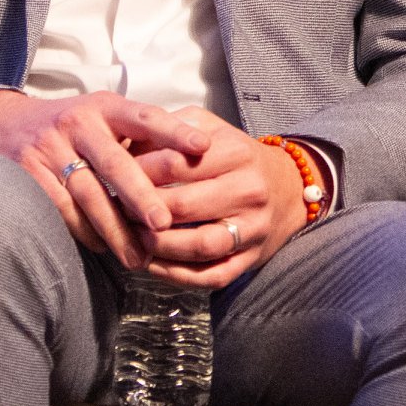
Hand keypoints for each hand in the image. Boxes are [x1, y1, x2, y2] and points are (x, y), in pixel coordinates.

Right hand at [0, 89, 209, 268]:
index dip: (175, 131)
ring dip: (114, 229)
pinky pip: (60, 210)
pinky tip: (103, 248)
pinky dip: (84, 232)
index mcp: (104, 106)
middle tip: (164, 224)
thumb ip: (137, 135)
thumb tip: (195, 157)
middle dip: (141, 195)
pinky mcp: (26, 175)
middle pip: (115, 163)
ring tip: (139, 256)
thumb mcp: (101, 116)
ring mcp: (49, 149)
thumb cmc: (70, 126)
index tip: (204, 146)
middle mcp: (78, 123)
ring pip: (87, 195)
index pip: (145, 116)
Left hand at [128, 107, 310, 289]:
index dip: (139, 172)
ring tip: (133, 238)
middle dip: (142, 212)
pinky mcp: (251, 259)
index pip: (176, 164)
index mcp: (237, 152)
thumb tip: (126, 144)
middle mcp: (249, 190)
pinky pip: (210, 275)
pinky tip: (152, 263)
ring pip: (198, 246)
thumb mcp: (212, 129)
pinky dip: (176, 275)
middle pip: (183, 206)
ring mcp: (253, 228)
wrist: (289, 187)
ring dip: (158, 247)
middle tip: (117, 210)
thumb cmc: (237, 156)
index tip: (116, 176)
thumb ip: (172, 129)